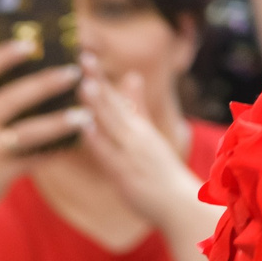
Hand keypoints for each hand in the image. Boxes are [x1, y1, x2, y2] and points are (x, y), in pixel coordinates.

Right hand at [0, 39, 90, 223]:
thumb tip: (26, 81)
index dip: (2, 56)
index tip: (29, 43)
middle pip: (12, 98)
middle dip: (46, 83)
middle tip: (74, 71)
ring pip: (28, 132)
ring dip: (59, 121)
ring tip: (85, 114)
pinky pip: (33, 159)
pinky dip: (55, 151)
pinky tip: (75, 142)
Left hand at [80, 66, 212, 257]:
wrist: (179, 204)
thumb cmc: (161, 172)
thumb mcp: (148, 133)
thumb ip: (137, 106)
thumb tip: (131, 75)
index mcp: (138, 127)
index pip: (116, 97)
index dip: (100, 77)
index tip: (85, 56)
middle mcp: (135, 136)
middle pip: (113, 105)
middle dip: (97, 81)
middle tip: (82, 57)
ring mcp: (132, 154)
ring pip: (113, 125)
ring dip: (99, 104)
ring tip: (84, 82)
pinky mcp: (127, 174)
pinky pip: (110, 155)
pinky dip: (98, 140)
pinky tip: (85, 127)